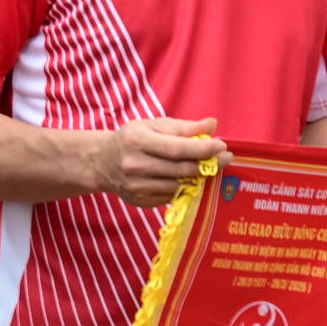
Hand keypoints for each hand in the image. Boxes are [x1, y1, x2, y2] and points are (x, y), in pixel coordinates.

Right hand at [94, 117, 226, 207]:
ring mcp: (136, 186)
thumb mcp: (154, 126)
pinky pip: (171, 197)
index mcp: (137, 141)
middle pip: (181, 169)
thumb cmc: (133, 139)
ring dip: (198, 177)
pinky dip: (184, 188)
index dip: (203, 148)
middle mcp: (135, 165)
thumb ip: (184, 127)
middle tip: (225, 158)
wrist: (102, 162)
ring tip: (207, 167)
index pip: (177, 148)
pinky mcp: (139, 201)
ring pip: (179, 185)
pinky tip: (188, 178)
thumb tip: (212, 124)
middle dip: (208, 164)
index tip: (221, 145)